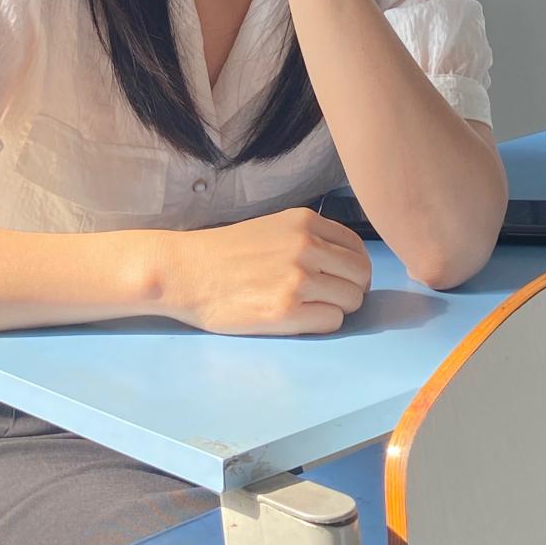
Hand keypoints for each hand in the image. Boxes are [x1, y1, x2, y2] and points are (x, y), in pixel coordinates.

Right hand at [159, 207, 372, 335]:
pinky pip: (332, 322)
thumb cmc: (225, 253)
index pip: (357, 248)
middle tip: (325, 298)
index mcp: (305, 221)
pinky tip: (295, 318)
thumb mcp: (273, 227)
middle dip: (349, 289)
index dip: (351, 268)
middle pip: (360, 276)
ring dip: (335, 307)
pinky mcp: (287, 311)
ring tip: (306, 307)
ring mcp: (298, 279)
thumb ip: (310, 238)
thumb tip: (347, 266)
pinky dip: (320, 323)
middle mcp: (307, 246)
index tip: (337, 279)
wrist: (185, 272)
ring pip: (351, 300)